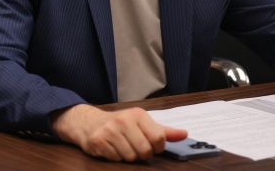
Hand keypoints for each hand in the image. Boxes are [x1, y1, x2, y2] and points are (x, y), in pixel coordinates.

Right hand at [51, 104, 186, 161]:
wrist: (90, 122)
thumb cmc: (121, 124)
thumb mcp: (142, 123)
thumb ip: (164, 131)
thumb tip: (184, 134)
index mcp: (138, 114)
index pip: (158, 138)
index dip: (156, 146)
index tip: (150, 143)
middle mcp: (124, 120)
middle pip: (145, 151)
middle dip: (141, 153)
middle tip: (134, 145)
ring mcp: (110, 130)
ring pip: (131, 157)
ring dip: (128, 156)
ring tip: (122, 145)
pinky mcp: (99, 141)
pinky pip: (116, 159)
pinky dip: (115, 157)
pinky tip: (111, 147)